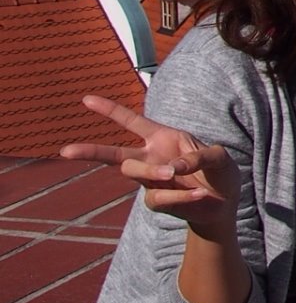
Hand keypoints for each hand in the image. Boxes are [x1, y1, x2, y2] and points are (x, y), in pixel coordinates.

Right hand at [61, 94, 239, 236]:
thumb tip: (172, 168)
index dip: (110, 110)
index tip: (86, 99)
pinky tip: (199, 193)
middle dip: (90, 151)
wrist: (224, 202)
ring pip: (134, 171)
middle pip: (114, 154)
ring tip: (174, 172)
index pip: (132, 122)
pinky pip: (161, 196)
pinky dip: (182, 194)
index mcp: (163, 138)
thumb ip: (198, 156)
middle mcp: (151, 158)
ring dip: (154, 171)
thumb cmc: (219, 172)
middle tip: (65, 151)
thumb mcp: (217, 157)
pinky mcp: (155, 201)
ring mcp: (149, 180)